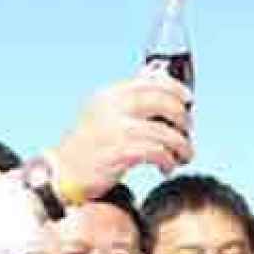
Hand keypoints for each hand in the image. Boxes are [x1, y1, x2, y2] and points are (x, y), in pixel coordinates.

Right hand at [49, 75, 193, 198]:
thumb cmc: (90, 146)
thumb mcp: (105, 114)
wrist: (64, 172)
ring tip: (183, 156)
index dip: (176, 88)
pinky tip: (166, 167)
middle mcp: (112, 107)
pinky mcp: (119, 153)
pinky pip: (156, 152)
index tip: (189, 100)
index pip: (151, 81)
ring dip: (181, 145)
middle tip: (187, 132)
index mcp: (110, 94)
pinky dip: (168, 160)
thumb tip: (165, 93)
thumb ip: (130, 103)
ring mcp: (115, 129)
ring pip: (164, 132)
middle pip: (162, 102)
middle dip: (183, 118)